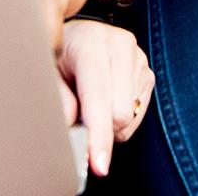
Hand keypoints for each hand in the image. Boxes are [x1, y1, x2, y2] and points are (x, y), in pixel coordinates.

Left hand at [56, 19, 154, 177]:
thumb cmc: (63, 54)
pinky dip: (122, 118)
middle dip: (101, 127)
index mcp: (91, 42)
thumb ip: (59, 96)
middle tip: (81, 114)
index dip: (98, 133)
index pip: (98, 95)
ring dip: (111, 122)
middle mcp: (119, 45)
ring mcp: (137, 57)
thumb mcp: (49, 70)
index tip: (99, 162)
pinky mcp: (147, 70)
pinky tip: (109, 99)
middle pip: (120, 112)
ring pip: (131, 117)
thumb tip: (70, 122)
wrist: (81, 35)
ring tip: (94, 101)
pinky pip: (139, 114)